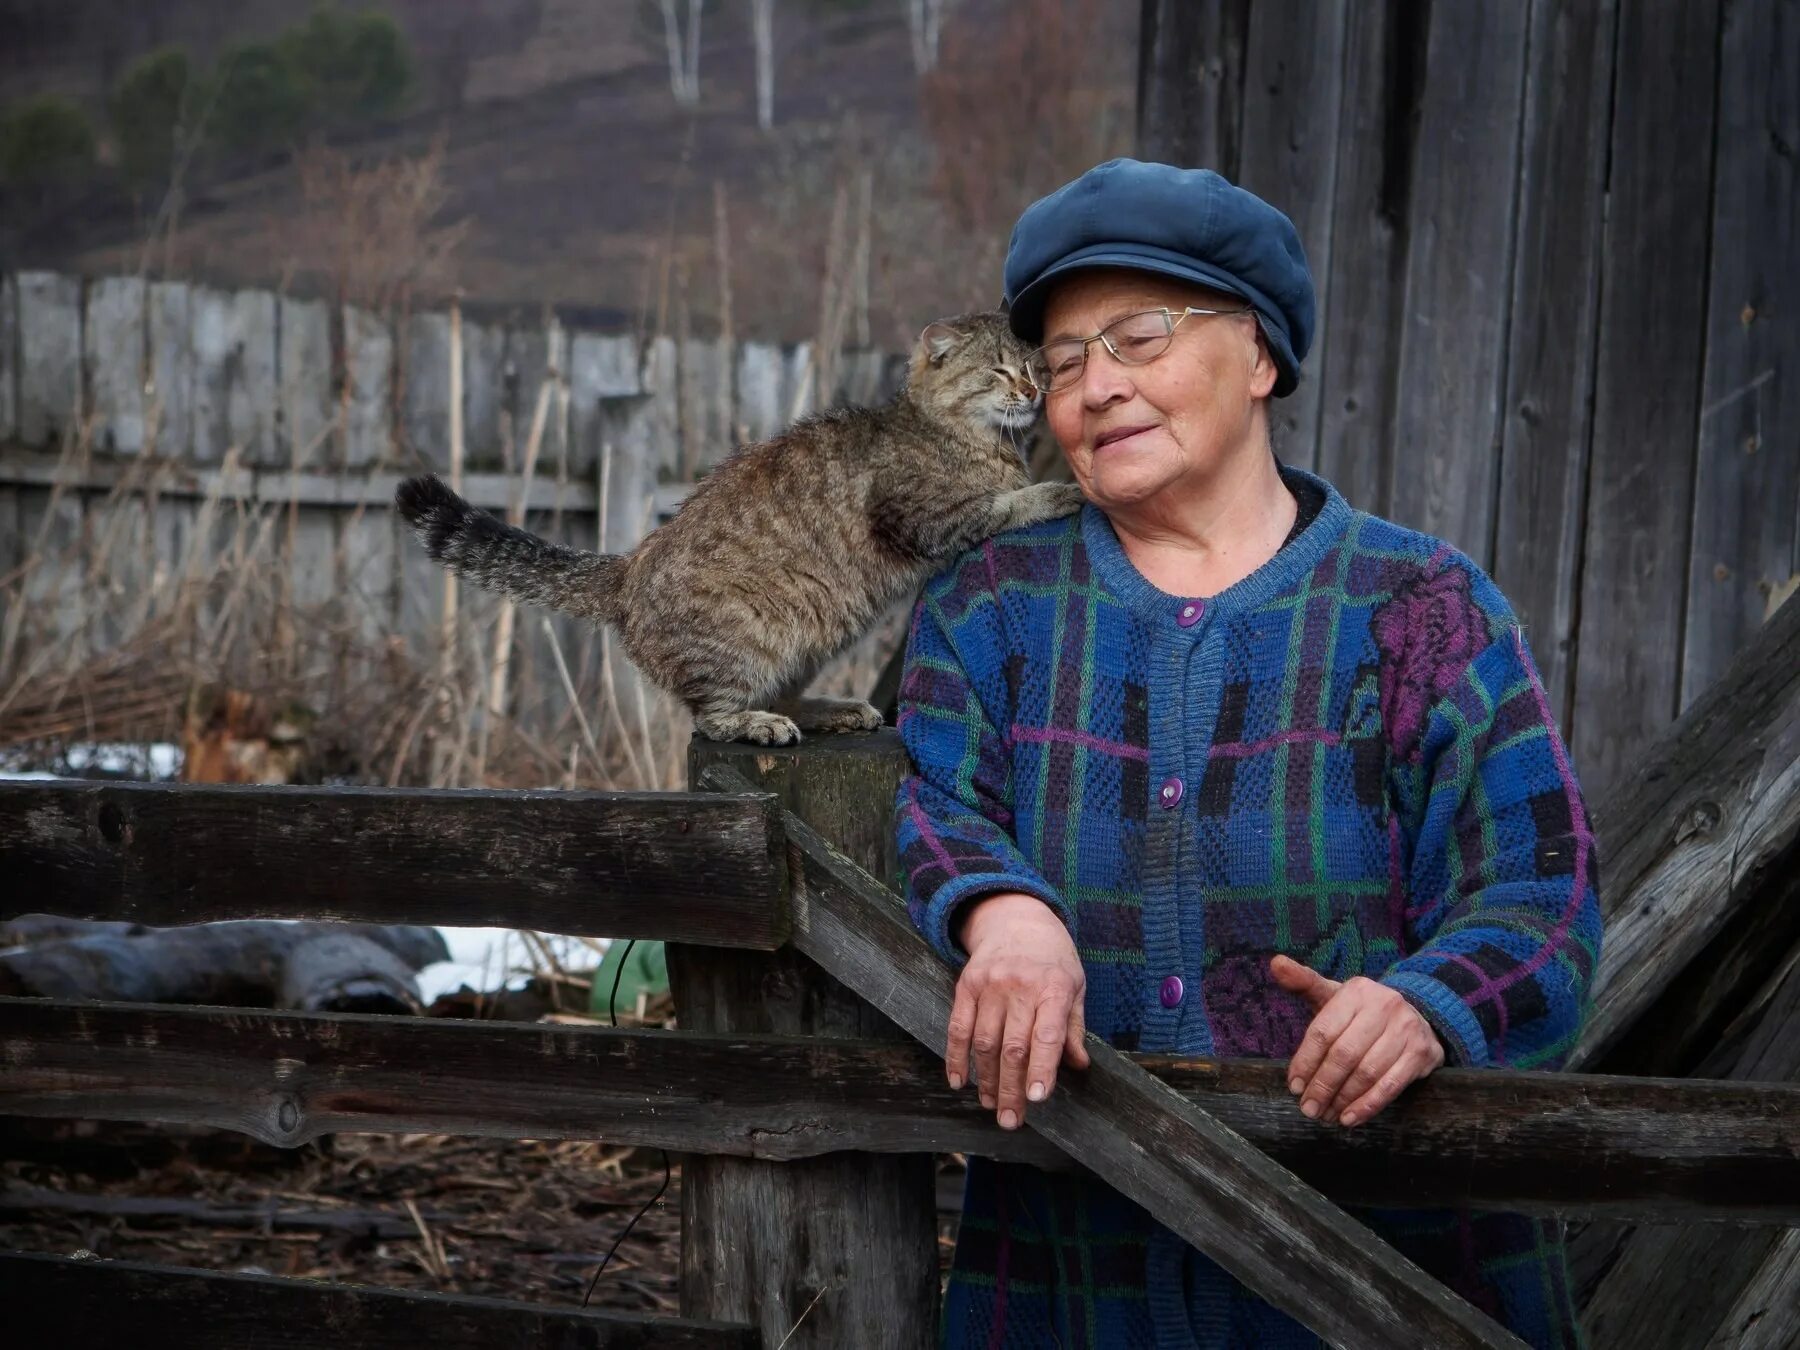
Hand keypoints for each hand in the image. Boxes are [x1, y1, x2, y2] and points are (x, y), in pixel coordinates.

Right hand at [947, 892, 1090, 1129]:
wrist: (1016, 918)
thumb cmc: (1052, 959)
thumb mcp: (1075, 986)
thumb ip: (1074, 1028)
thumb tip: (1078, 1066)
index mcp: (1055, 988)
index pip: (1048, 1035)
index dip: (1042, 1068)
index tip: (1037, 1098)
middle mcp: (1020, 986)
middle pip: (1013, 1047)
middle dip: (1011, 1088)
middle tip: (1010, 1120)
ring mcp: (990, 985)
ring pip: (984, 1043)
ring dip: (985, 1080)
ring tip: (990, 1104)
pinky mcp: (966, 986)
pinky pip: (957, 1027)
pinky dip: (956, 1057)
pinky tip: (959, 1081)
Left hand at [1271, 954, 1444, 1127]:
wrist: (1417, 1016)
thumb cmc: (1362, 1012)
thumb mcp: (1334, 995)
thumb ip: (1304, 983)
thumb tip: (1276, 963)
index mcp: (1357, 991)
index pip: (1323, 1031)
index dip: (1305, 1061)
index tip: (1294, 1085)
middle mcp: (1384, 1005)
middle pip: (1344, 1054)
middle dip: (1323, 1085)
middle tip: (1308, 1108)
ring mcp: (1406, 1029)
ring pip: (1367, 1072)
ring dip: (1343, 1099)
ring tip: (1326, 1116)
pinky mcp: (1422, 1053)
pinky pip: (1391, 1086)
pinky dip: (1368, 1106)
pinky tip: (1350, 1118)